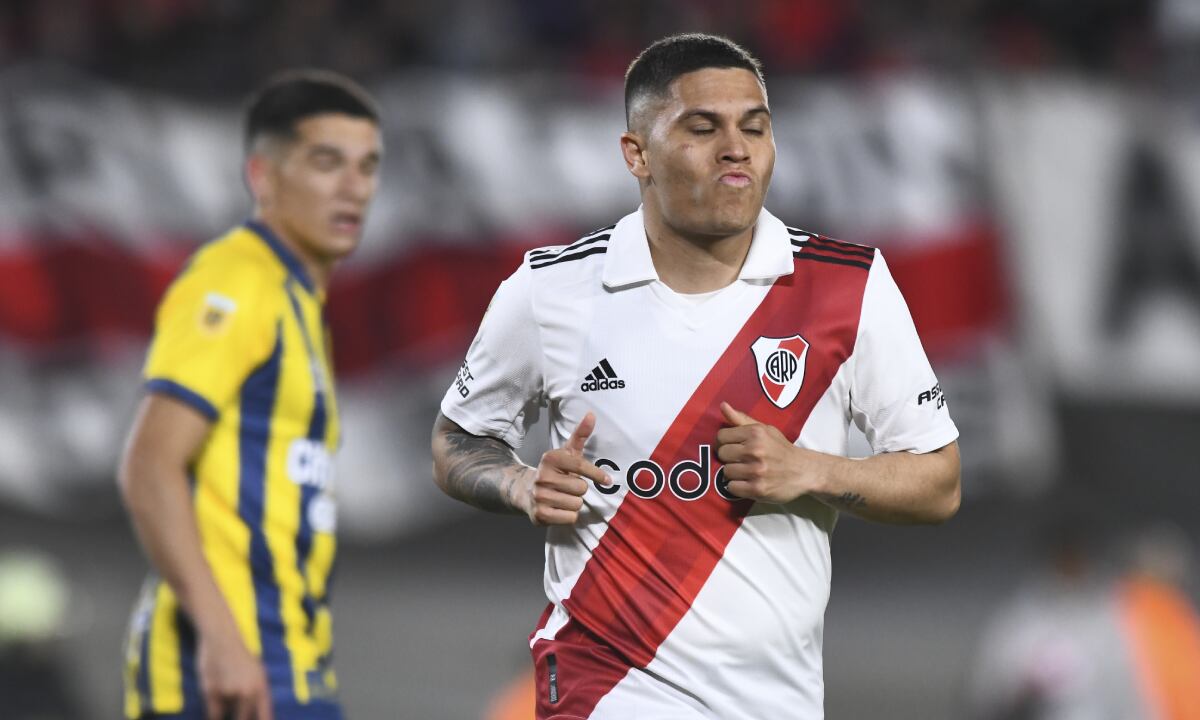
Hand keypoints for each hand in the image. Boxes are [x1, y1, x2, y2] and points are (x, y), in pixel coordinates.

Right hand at [198, 629, 272, 719]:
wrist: (221, 638)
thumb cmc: (239, 656)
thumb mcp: (257, 673)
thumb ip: (258, 694)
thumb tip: (262, 716)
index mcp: (261, 687)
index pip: (264, 715)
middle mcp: (248, 691)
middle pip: (243, 719)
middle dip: (239, 719)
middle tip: (236, 710)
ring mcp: (230, 692)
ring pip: (226, 715)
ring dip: (224, 710)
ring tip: (224, 689)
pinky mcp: (212, 691)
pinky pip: (213, 713)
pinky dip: (213, 713)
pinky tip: (214, 699)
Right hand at [518, 412, 611, 524]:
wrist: (526, 491)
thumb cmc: (555, 471)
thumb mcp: (567, 452)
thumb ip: (580, 434)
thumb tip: (592, 414)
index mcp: (550, 458)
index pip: (581, 467)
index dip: (596, 475)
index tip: (607, 480)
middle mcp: (542, 476)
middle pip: (581, 488)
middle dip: (579, 489)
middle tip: (568, 487)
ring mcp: (539, 496)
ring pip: (577, 504)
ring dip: (574, 503)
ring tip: (563, 497)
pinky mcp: (540, 515)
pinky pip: (570, 518)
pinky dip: (569, 516)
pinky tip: (559, 509)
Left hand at [715, 402, 833, 503]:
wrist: (804, 471)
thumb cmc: (780, 449)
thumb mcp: (765, 430)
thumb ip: (741, 419)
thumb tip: (722, 405)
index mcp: (755, 433)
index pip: (721, 436)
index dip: (724, 442)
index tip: (732, 447)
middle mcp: (755, 450)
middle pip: (722, 454)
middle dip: (729, 458)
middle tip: (740, 460)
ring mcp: (756, 470)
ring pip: (726, 472)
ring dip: (734, 474)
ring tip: (746, 472)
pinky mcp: (758, 489)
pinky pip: (732, 488)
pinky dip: (737, 487)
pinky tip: (748, 482)